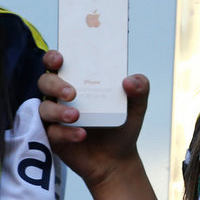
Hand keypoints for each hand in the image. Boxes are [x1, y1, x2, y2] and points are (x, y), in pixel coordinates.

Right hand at [38, 50, 154, 197]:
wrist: (117, 158)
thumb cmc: (123, 123)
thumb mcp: (138, 104)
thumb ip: (141, 86)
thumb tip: (129, 81)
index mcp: (81, 79)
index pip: (59, 62)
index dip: (54, 57)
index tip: (60, 58)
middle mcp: (63, 95)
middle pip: (46, 81)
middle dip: (55, 84)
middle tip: (72, 93)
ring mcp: (56, 116)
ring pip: (44, 107)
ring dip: (59, 110)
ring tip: (77, 115)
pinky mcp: (53, 137)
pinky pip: (51, 132)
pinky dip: (65, 132)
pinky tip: (82, 134)